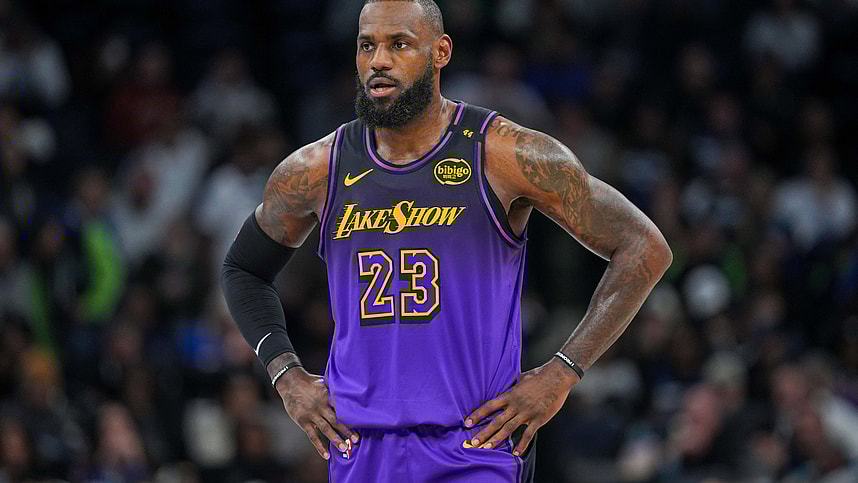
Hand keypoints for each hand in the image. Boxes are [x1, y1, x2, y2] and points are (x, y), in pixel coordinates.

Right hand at [275, 367, 358, 459]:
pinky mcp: (303, 422)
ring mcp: (312, 415)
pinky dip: (319, 446)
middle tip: (356, 439)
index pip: (342, 408)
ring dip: (336, 439)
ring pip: (326, 429)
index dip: (351, 416)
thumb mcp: (324, 382)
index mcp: (328, 396)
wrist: (291, 383)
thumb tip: (352, 393)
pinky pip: (312, 436)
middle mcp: (320, 406)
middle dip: (346, 430)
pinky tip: (326, 455)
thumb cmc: (310, 382)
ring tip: (345, 448)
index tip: (362, 423)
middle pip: (336, 420)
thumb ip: (335, 390)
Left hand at [464, 358, 578, 455]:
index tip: (467, 422)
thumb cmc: (539, 375)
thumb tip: (507, 385)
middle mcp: (516, 405)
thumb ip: (513, 385)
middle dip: (484, 432)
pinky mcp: (538, 419)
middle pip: (496, 421)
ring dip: (497, 439)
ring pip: (508, 429)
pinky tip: (515, 453)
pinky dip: (522, 445)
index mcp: (511, 395)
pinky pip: (528, 435)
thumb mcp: (521, 378)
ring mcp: (527, 413)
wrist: (557, 377)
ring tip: (487, 448)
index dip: (478, 414)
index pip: (490, 406)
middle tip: (473, 442)